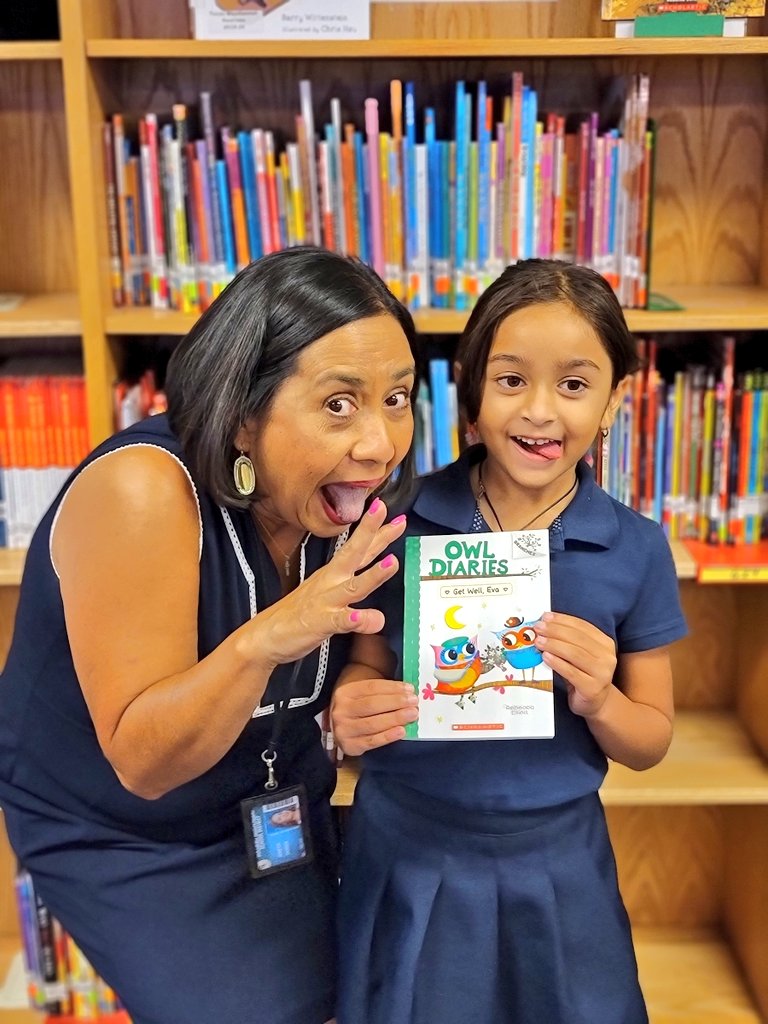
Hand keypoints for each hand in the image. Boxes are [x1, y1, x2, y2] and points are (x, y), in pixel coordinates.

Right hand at [255, 498, 405, 667]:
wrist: (267, 635)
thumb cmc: (298, 613)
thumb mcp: (328, 590)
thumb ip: (356, 580)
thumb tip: (379, 568)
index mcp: (333, 573)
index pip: (360, 548)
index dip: (378, 532)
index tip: (397, 517)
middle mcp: (331, 582)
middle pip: (354, 553)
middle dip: (371, 532)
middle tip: (387, 513)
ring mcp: (326, 602)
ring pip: (354, 586)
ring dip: (373, 574)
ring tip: (391, 563)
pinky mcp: (321, 623)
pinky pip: (340, 621)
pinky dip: (354, 620)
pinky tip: (364, 617)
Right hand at [332, 677, 417, 755]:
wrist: (342, 727)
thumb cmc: (359, 707)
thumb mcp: (363, 694)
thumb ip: (382, 692)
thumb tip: (409, 692)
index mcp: (345, 693)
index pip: (371, 687)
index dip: (392, 688)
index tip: (410, 689)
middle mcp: (341, 711)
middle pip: (371, 705)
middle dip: (396, 702)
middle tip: (414, 702)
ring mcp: (343, 730)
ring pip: (372, 724)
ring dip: (395, 718)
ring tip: (412, 714)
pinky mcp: (350, 746)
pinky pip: (372, 741)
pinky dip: (388, 736)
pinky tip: (401, 731)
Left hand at [533, 612, 616, 718]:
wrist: (595, 703)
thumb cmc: (583, 674)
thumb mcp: (579, 655)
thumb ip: (568, 640)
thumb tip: (544, 624)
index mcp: (606, 644)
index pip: (583, 626)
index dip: (563, 620)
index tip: (546, 616)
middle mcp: (607, 657)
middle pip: (578, 638)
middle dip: (555, 630)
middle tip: (538, 628)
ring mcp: (602, 673)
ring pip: (574, 654)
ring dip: (553, 644)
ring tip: (538, 641)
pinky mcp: (592, 688)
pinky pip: (571, 672)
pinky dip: (557, 663)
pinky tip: (545, 657)